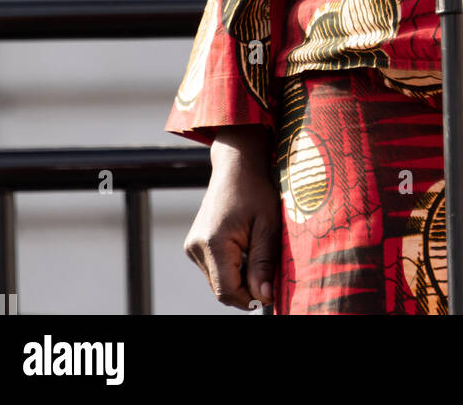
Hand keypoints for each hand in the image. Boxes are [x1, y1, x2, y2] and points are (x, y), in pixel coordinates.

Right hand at [184, 127, 280, 310]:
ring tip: (254, 249)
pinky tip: (243, 246)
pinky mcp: (194, 244)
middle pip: (221, 288)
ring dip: (238, 276)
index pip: (227, 291)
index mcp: (213, 242)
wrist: (237, 164)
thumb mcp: (268, 226)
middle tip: (266, 268)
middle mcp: (196, 247)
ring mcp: (192, 246)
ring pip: (217, 281)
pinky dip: (231, 266)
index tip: (269, 291)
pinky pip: (214, 269)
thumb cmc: (256, 190)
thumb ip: (264, 263)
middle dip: (246, 286)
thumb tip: (263, 296)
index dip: (249, 298)